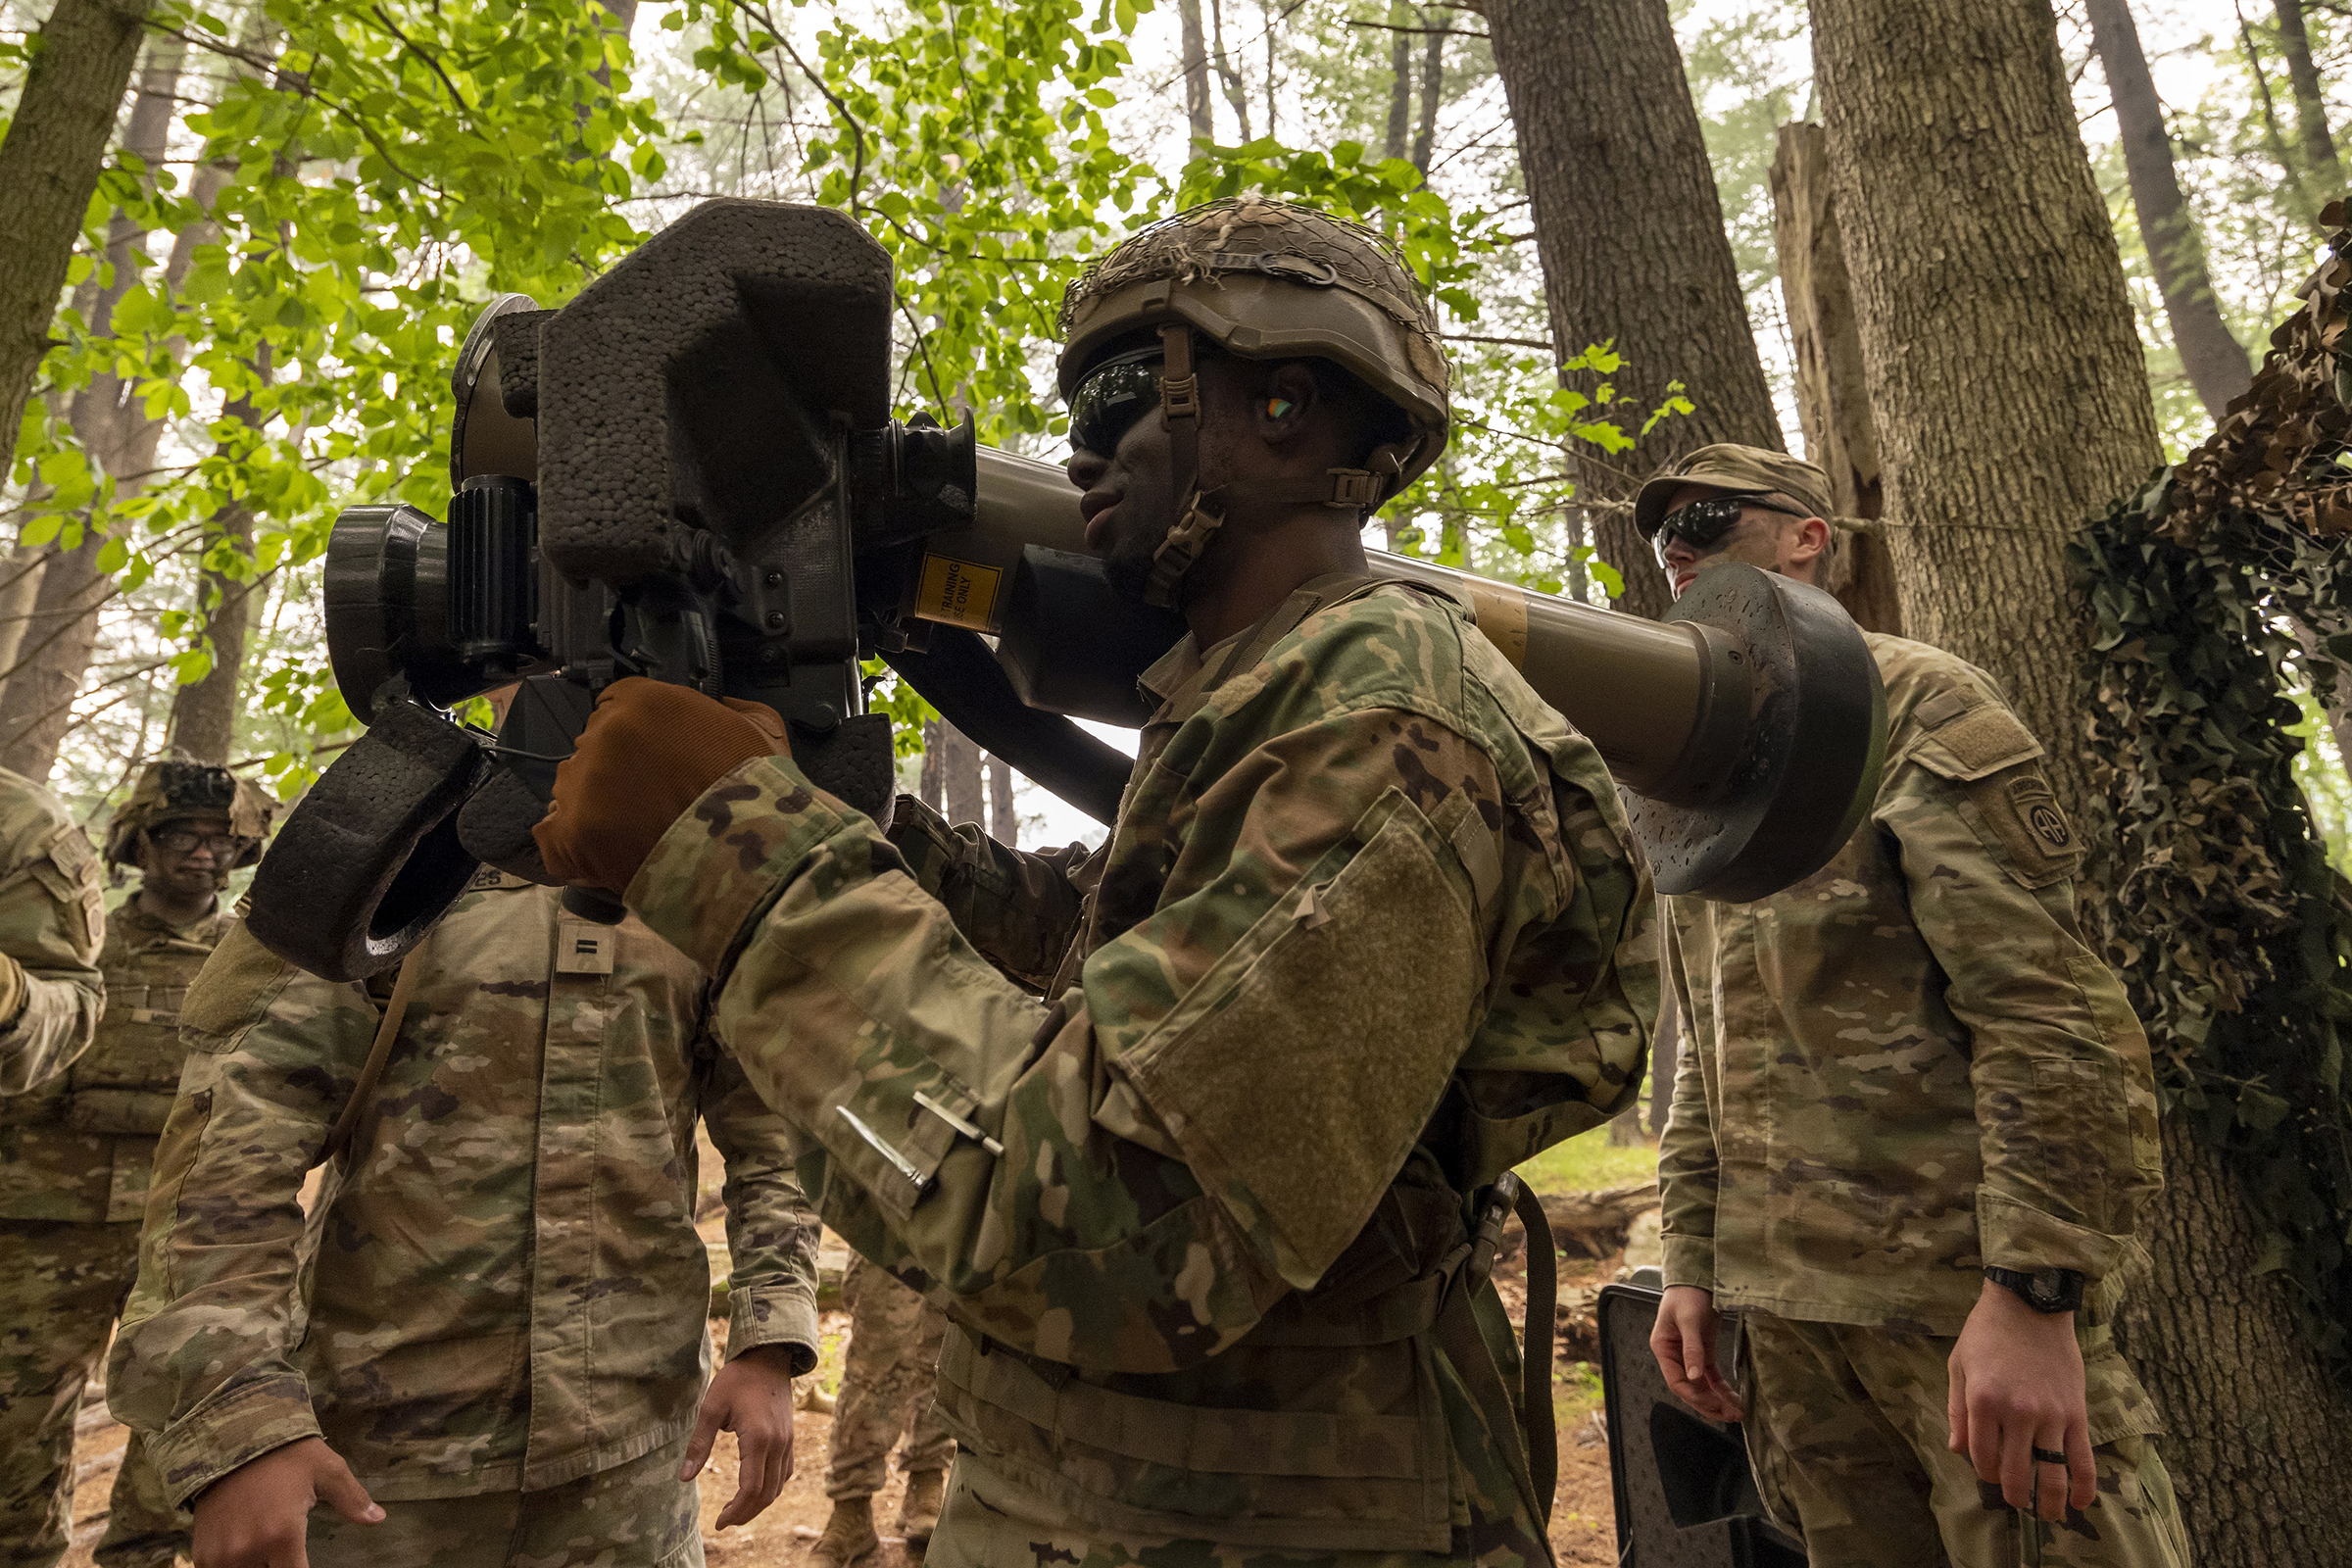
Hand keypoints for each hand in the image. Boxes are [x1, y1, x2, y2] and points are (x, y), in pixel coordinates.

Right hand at [192, 1437, 381, 1567]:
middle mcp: (248, 1551)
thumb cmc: (284, 1454)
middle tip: (284, 1547)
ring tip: (267, 1548)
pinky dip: (234, 1565)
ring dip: (256, 1565)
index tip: (304, 1561)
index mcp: (282, 1535)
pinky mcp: (202, 1553)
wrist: (230, 1439)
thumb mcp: (326, 1469)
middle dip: (278, 1564)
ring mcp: (221, 1555)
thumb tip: (378, 1518)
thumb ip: (352, 1499)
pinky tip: (246, 1549)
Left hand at [533, 679, 789, 895]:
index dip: (634, 735)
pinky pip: (550, 835)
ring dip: (592, 807)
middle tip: (647, 802)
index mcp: (646, 702)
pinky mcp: (572, 832)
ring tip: (629, 835)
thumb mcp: (761, 731)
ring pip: (569, 788)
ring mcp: (582, 783)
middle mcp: (604, 733)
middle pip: (590, 746)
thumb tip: (717, 706)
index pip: (615, 705)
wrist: (753, 857)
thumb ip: (730, 709)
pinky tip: (596, 855)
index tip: (652, 761)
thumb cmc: (761, 794)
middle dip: (613, 770)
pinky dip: (569, 847)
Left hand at [685, 1343, 798, 1527]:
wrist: (768, 1357)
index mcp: (758, 1438)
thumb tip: (683, 1478)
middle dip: (745, 1514)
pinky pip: (785, 1473)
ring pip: (778, 1486)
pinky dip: (771, 1488)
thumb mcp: (711, 1407)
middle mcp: (777, 1444)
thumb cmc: (737, 1379)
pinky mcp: (790, 1438)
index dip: (735, 1511)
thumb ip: (699, 1445)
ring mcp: (787, 1442)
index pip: (750, 1489)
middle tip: (724, 1521)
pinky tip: (756, 1490)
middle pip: (766, 1494)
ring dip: (759, 1504)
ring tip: (736, 1510)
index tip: (718, 1522)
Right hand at [1651, 1284, 1742, 1421]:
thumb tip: (1694, 1377)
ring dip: (1718, 1400)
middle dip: (1709, 1404)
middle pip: (1690, 1389)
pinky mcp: (1703, 1352)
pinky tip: (1734, 1398)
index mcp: (1663, 1349)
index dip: (1695, 1396)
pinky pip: (1711, 1377)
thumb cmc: (1687, 1294)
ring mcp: (1689, 1356)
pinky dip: (1722, 1389)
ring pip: (1702, 1386)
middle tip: (1730, 1414)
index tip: (1714, 1405)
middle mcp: (1674, 1356)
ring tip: (1736, 1412)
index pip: (1677, 1382)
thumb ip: (1692, 1349)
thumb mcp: (1689, 1320)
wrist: (1697, 1277)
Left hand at [1947, 1278, 2095, 1519]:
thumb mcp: (1959, 1366)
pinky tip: (2079, 1503)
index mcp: (1982, 1401)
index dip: (1984, 1471)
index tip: (1988, 1471)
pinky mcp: (2075, 1413)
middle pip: (2014, 1472)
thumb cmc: (1987, 1332)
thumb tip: (1957, 1450)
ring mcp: (2049, 1415)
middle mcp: (2016, 1413)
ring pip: (2050, 1473)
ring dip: (2047, 1502)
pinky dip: (2083, 1486)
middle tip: (2016, 1503)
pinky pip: (2082, 1459)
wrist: (2030, 1304)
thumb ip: (1957, 1411)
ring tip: (2045, 1515)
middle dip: (2013, 1494)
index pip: (1981, 1457)